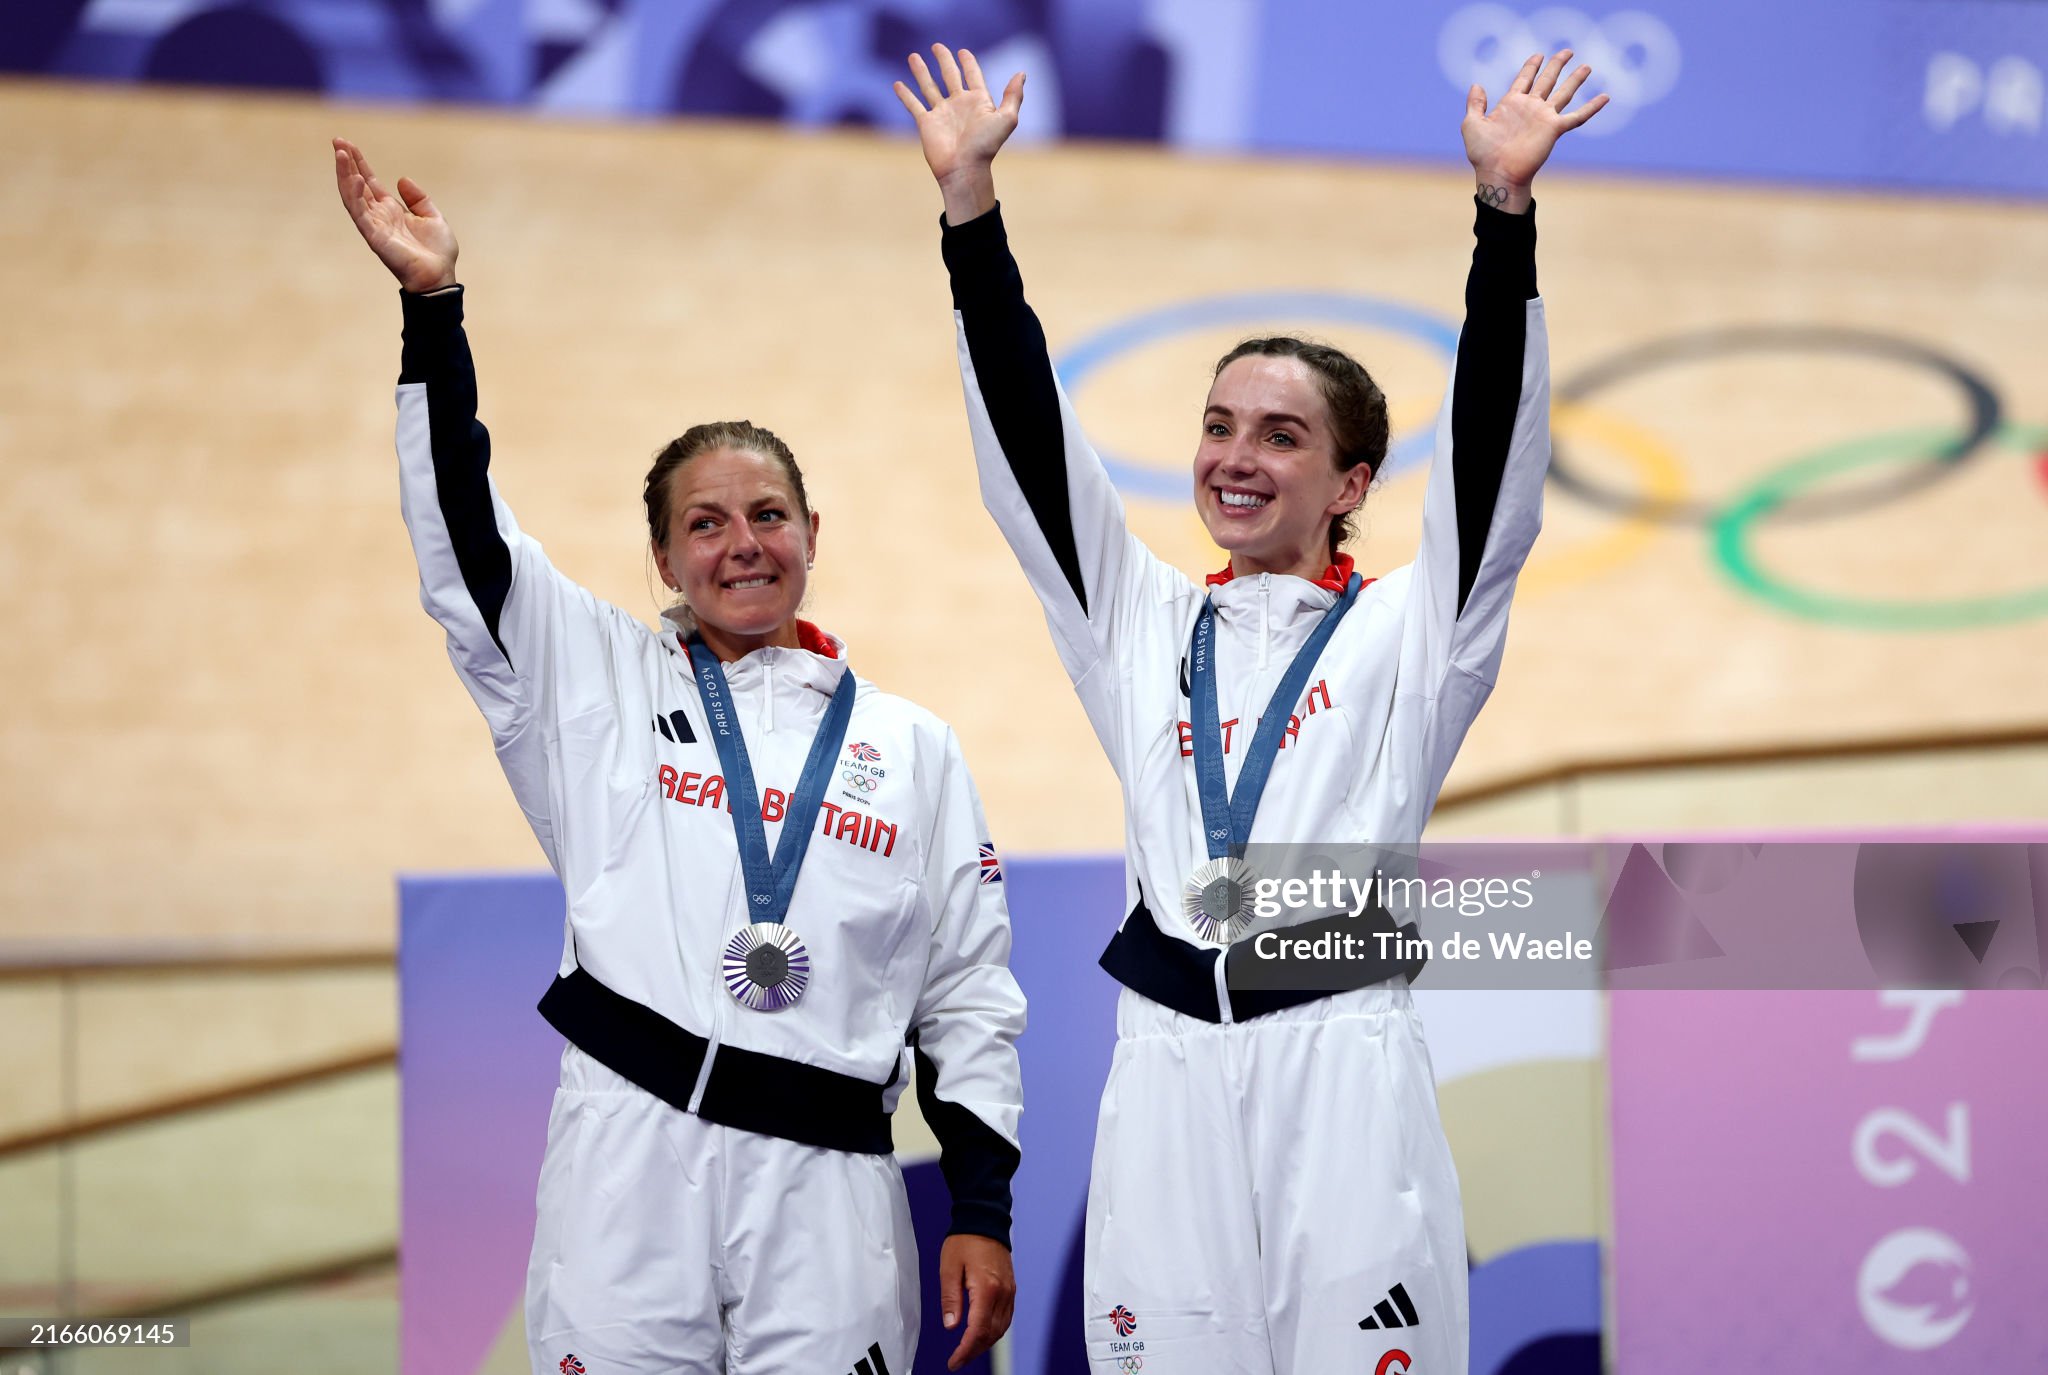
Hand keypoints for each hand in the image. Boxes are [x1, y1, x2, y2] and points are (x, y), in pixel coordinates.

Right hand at [332, 137, 458, 291]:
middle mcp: (379, 215)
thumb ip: (418, 198)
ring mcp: (374, 225)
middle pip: (357, 184)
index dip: (359, 163)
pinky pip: (360, 212)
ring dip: (345, 174)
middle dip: (347, 163)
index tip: (347, 144)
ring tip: (340, 153)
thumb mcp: (433, 217)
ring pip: (353, 196)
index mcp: (391, 210)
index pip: (369, 182)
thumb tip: (401, 179)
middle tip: (337, 140)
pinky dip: (354, 195)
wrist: (439, 277)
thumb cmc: (437, 253)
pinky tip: (353, 178)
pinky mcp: (374, 236)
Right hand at [893, 44, 1023, 224]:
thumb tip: (1021, 73)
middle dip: (944, 60)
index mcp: (978, 101)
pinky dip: (905, 95)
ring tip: (913, 56)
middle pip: (949, 76)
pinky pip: (913, 105)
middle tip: (937, 47)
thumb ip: (1013, 96)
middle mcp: (959, 105)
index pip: (973, 75)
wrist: (964, 169)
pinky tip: (897, 84)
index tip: (963, 52)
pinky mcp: (926, 123)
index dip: (968, 63)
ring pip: (928, 86)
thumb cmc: (986, 146)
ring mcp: (941, 113)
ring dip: (921, 71)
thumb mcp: (1006, 119)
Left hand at [937, 1232, 1014, 1370]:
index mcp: (987, 1288)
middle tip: (958, 1360)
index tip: (954, 1362)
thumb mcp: (949, 1269)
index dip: (966, 1350)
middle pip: (992, 1334)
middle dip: (974, 1351)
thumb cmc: (965, 1241)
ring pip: (1001, 1328)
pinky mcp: (1011, 1288)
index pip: (978, 1330)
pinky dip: (995, 1331)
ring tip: (968, 1351)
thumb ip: (951, 1299)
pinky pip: (1006, 1317)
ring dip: (985, 1343)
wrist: (985, 1220)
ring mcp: (1009, 1291)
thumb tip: (951, 1325)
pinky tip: (983, 1334)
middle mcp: (1003, 1293)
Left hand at [1461, 50, 1607, 211]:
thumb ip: (1475, 104)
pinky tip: (1605, 97)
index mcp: (1511, 104)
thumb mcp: (1471, 124)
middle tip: (1567, 51)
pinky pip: (1577, 116)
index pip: (1524, 79)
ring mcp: (1544, 117)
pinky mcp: (1554, 129)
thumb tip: (1477, 85)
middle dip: (1557, 65)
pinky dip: (1592, 107)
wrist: (1498, 173)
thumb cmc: (1483, 154)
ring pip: (1564, 92)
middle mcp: (1530, 108)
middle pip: (1547, 80)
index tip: (1538, 55)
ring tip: (1586, 66)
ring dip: (1575, 79)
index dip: (1531, 66)